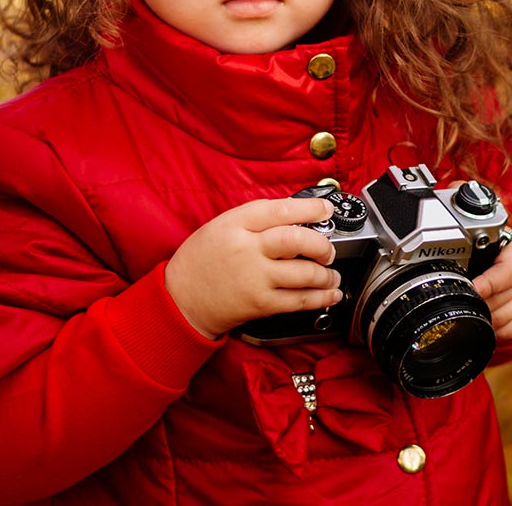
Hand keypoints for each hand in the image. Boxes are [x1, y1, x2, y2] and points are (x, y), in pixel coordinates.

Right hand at [165, 197, 342, 338]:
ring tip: (331, 273)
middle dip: (321, 244)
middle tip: (328, 248)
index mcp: (236, 224)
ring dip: (326, 273)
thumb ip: (256, 219)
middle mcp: (247, 249)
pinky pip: (299, 300)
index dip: (310, 207)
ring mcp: (254, 278)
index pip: (280, 209)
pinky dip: (320, 297)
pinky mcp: (260, 304)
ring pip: (303, 272)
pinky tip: (330, 293)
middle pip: (296, 239)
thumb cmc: (201, 260)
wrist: (180, 299)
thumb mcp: (221, 226)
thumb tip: (296, 214)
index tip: (326, 208)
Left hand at [471, 229, 511, 342]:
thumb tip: (452, 272)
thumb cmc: (494, 246)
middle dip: (482, 305)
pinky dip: (498, 331)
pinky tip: (485, 325)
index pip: (511, 271)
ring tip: (471, 315)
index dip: (490, 284)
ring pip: (509, 315)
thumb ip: (472, 252)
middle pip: (507, 297)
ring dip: (487, 319)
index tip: (471, 291)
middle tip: (463, 306)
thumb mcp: (485, 241)